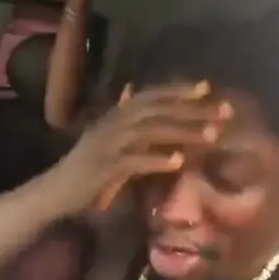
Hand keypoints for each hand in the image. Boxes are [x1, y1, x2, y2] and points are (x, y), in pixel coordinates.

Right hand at [59, 81, 232, 211]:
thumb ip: (123, 116)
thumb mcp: (105, 136)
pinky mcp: (105, 168)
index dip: (178, 90)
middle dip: (192, 109)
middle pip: (157, 110)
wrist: (56, 191)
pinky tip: (179, 161)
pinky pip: (135, 161)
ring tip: (211, 135)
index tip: (207, 88)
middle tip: (223, 110)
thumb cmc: (86, 167)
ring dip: (182, 132)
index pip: (151, 96)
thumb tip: (134, 91)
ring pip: (150, 131)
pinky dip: (157, 159)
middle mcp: (113, 124)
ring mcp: (108, 145)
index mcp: (115, 116)